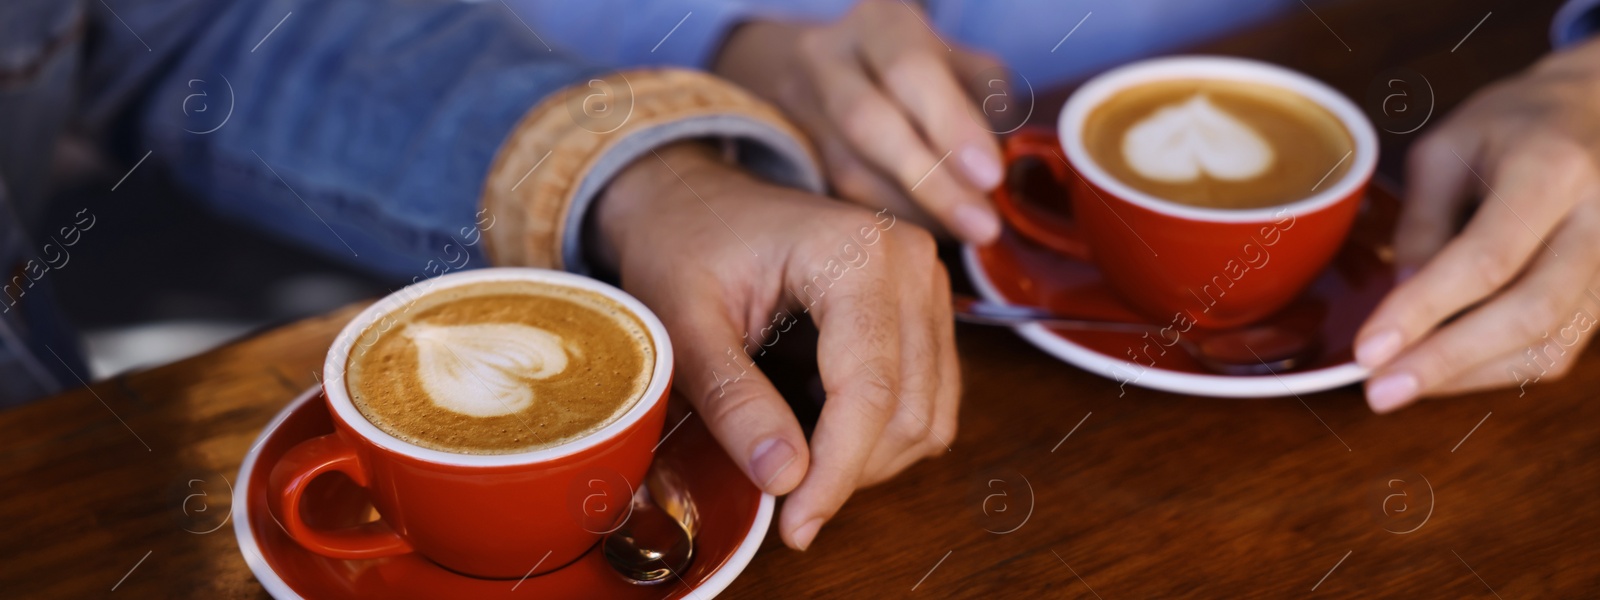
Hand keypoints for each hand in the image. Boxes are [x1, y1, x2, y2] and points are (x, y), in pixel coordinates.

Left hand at [592, 143, 959, 548]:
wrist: (694, 201)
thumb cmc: (684, 246)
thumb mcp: (684, 322)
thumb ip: (733, 398)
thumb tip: (784, 478)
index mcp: (856, 251)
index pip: (869, 388)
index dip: (837, 471)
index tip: (797, 527)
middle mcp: (911, 261)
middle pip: (909, 408)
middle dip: (850, 471)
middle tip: (786, 504)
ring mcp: (927, 284)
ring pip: (929, 414)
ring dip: (870, 460)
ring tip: (798, 461)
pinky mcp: (926, 311)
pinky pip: (930, 400)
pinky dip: (883, 437)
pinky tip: (823, 432)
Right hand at [714, 0, 1006, 243]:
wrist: (816, 68)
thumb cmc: (909, 68)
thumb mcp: (956, 60)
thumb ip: (985, 96)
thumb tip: (1003, 154)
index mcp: (878, 24)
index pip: (909, 70)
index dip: (950, 124)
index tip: (990, 175)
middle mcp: (827, 59)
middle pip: (866, 121)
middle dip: (930, 180)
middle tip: (982, 225)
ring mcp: (800, 110)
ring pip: (849, 171)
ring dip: (913, 211)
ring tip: (964, 235)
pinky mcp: (793, 158)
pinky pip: (838, 199)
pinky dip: (887, 222)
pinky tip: (927, 235)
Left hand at [1355, 37, 1599, 411]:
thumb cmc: (1515, 123)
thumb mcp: (1446, 149)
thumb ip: (1423, 222)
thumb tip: (1402, 298)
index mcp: (1554, 170)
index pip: (1487, 259)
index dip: (1423, 311)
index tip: (1368, 350)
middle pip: (1529, 313)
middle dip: (1446, 362)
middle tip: (1379, 391)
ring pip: (1550, 344)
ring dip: (1469, 375)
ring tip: (1402, 384)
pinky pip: (1560, 348)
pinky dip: (1498, 368)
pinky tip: (1447, 368)